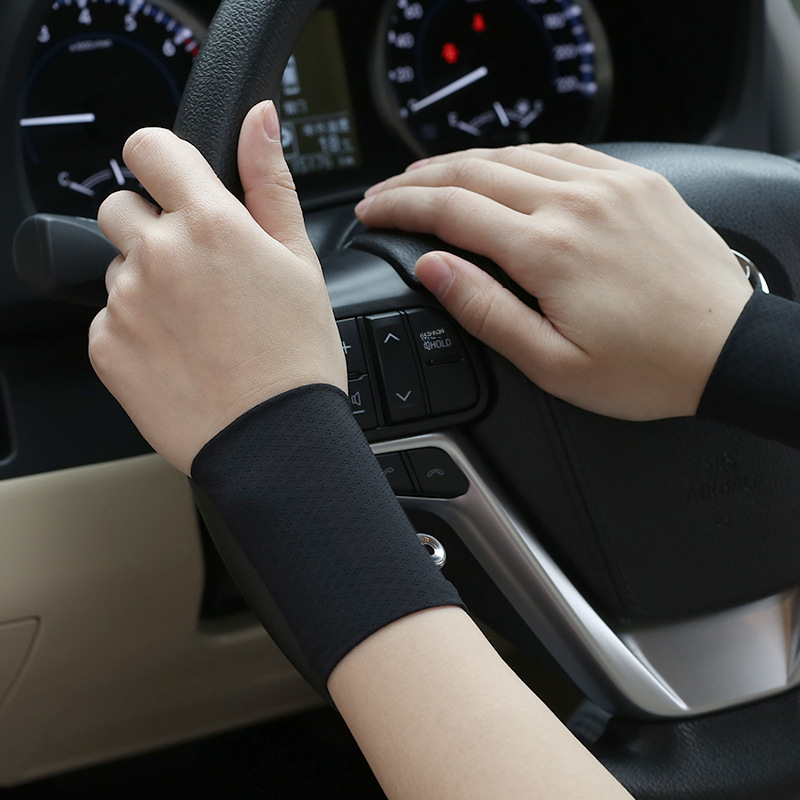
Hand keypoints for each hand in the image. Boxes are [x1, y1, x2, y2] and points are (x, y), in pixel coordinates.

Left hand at [89, 101, 346, 474]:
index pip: (149, 148)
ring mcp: (124, 302)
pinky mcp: (105, 347)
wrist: (272, 440)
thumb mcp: (300, 261)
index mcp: (210, 224)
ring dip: (147, 281)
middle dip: (152, 225)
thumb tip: (259, 118)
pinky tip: (180, 353)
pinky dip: (135, 329)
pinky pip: (108, 318)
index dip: (162, 160)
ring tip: (197, 324)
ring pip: (118, 266)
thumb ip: (270, 182)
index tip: (174, 182)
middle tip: (199, 271)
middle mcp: (158, 254)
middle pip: (120, 206)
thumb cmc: (296, 357)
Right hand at [355, 144, 752, 420]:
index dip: (401, 207)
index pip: (451, 210)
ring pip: (514, 155)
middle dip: (418, 181)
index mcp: (548, 251)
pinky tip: (502, 164)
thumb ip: (485, 311)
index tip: (373, 211)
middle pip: (473, 172)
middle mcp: (576, 204)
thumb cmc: (646, 367)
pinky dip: (519, 155)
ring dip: (462, 163)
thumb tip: (432, 267)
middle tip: (387, 194)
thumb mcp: (552, 363)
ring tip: (430, 178)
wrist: (728, 350)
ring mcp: (609, 185)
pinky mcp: (635, 181)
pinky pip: (562, 151)